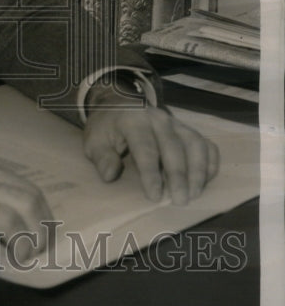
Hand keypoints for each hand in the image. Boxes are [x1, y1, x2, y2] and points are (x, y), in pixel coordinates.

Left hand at [83, 101, 219, 203]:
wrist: (119, 105)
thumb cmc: (106, 128)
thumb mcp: (94, 141)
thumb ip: (102, 157)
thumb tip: (110, 174)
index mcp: (133, 120)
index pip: (145, 148)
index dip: (151, 173)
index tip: (155, 196)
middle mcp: (158, 118)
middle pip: (173, 147)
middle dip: (179, 176)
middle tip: (180, 201)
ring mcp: (176, 122)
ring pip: (194, 144)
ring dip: (198, 170)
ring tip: (194, 194)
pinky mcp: (187, 129)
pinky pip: (205, 144)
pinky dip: (210, 162)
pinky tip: (206, 181)